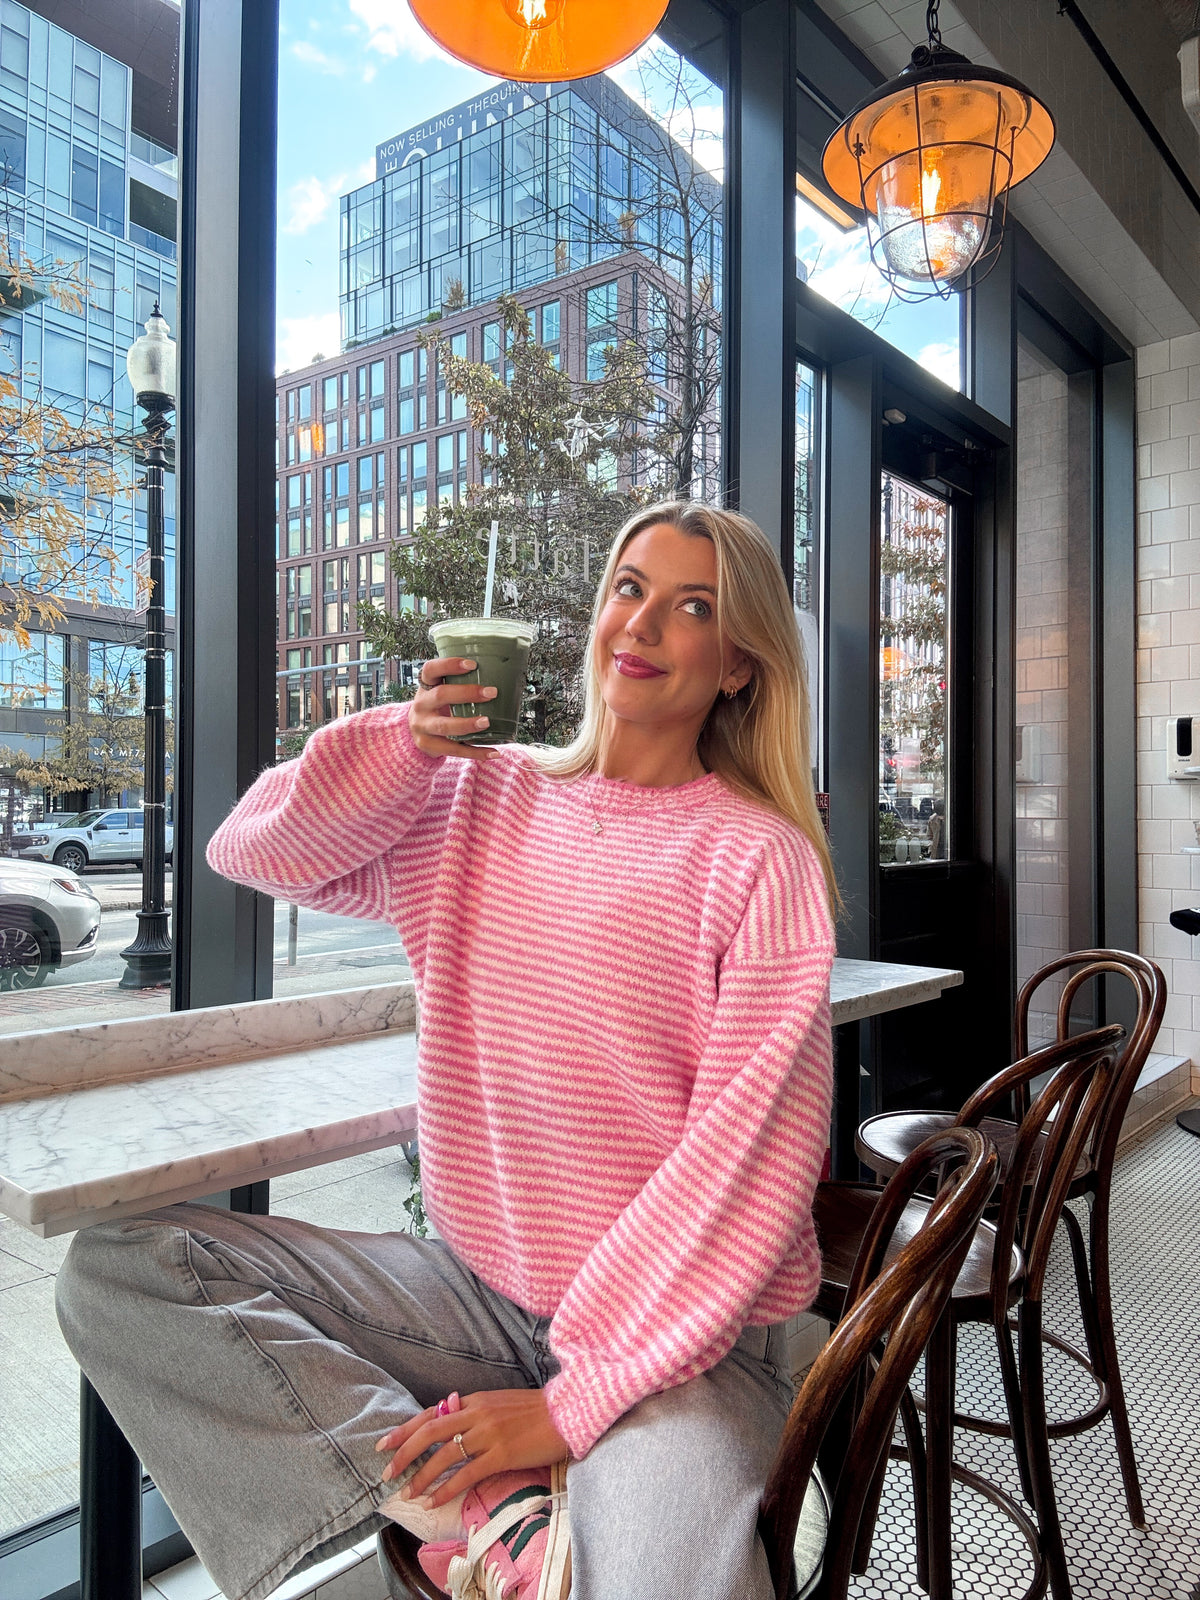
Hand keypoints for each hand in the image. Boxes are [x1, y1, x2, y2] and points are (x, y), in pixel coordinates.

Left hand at [376, 1389, 568, 1508]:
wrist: (567, 1412)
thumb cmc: (534, 1411)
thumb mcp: (499, 1403)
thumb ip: (472, 1411)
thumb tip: (446, 1417)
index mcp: (475, 1400)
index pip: (431, 1412)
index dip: (406, 1429)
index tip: (385, 1443)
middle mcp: (478, 1413)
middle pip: (431, 1432)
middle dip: (404, 1453)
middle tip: (387, 1471)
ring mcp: (489, 1434)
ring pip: (445, 1455)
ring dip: (422, 1476)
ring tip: (408, 1492)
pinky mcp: (502, 1454)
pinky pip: (468, 1474)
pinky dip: (447, 1488)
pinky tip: (435, 1500)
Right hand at [409, 657, 497, 761]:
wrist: (416, 731)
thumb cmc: (438, 706)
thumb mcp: (440, 690)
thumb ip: (459, 683)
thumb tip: (503, 676)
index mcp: (426, 686)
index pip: (431, 669)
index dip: (449, 665)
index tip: (472, 665)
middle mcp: (421, 705)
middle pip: (441, 695)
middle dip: (467, 693)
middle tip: (492, 692)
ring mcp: (422, 726)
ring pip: (445, 726)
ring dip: (468, 724)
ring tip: (487, 722)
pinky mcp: (428, 745)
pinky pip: (454, 750)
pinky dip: (475, 752)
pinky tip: (493, 752)